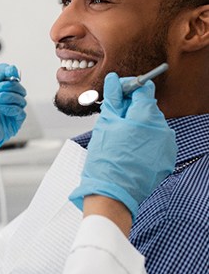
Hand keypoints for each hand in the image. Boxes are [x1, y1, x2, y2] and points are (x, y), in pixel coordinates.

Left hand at [0, 63, 26, 164]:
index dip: (13, 73)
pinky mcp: (11, 124)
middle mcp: (2, 100)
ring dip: (10, 96)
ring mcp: (7, 112)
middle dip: (11, 85)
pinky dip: (12, 108)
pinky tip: (0, 108)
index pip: (10, 78)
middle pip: (19, 88)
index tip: (11, 72)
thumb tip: (11, 69)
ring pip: (21, 99)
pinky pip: (21, 113)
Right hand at [69, 72, 176, 218]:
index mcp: (147, 117)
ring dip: (136, 125)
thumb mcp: (106, 123)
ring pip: (151, 125)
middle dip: (131, 108)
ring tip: (118, 137)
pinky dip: (143, 140)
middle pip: (148, 107)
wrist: (112, 193)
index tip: (117, 92)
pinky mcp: (166, 159)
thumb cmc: (106, 159)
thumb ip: (114, 98)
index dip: (128, 87)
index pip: (144, 88)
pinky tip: (128, 149)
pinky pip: (155, 141)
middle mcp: (163, 129)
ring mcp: (167, 146)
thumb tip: (114, 80)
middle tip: (112, 117)